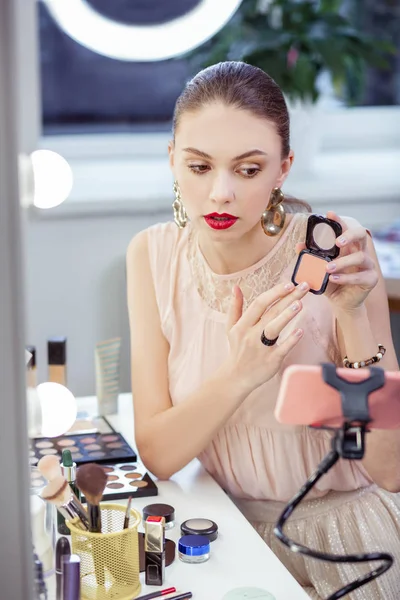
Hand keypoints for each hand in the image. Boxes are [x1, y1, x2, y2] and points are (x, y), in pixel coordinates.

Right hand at [225, 280, 308, 394]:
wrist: (236, 377)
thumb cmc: (237, 349)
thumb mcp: (231, 327)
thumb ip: (235, 307)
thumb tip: (236, 287)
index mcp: (242, 325)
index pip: (259, 304)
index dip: (274, 293)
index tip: (288, 284)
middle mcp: (251, 335)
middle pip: (271, 312)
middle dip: (287, 298)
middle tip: (303, 287)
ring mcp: (261, 348)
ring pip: (274, 328)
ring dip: (287, 315)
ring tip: (300, 303)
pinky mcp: (271, 360)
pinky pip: (282, 348)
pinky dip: (291, 340)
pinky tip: (300, 331)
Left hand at [296, 211, 377, 312]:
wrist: (340, 302)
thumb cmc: (331, 282)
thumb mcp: (318, 270)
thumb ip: (310, 257)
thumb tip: (299, 245)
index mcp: (347, 246)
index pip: (345, 229)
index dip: (339, 221)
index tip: (330, 214)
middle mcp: (359, 252)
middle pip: (361, 235)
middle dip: (350, 235)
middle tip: (338, 241)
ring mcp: (367, 265)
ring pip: (360, 257)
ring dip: (343, 262)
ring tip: (328, 268)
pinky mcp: (370, 279)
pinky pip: (360, 276)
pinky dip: (346, 277)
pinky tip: (334, 278)